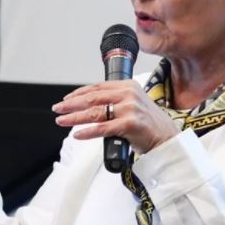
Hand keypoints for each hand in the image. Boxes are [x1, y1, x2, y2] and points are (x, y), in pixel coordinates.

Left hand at [52, 80, 178, 154]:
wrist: (167, 139)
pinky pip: (103, 128)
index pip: (97, 87)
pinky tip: (78, 134)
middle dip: (71, 104)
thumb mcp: (134, 104)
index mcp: (128, 85)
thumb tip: (89, 105)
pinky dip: (88, 132)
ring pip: (95, 113)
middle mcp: (129, 94)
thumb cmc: (149, 124)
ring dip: (75, 117)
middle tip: (58, 109)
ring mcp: (130, 109)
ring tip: (62, 121)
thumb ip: (115, 100)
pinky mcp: (130, 124)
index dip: (78, 93)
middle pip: (93, 98)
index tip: (66, 99)